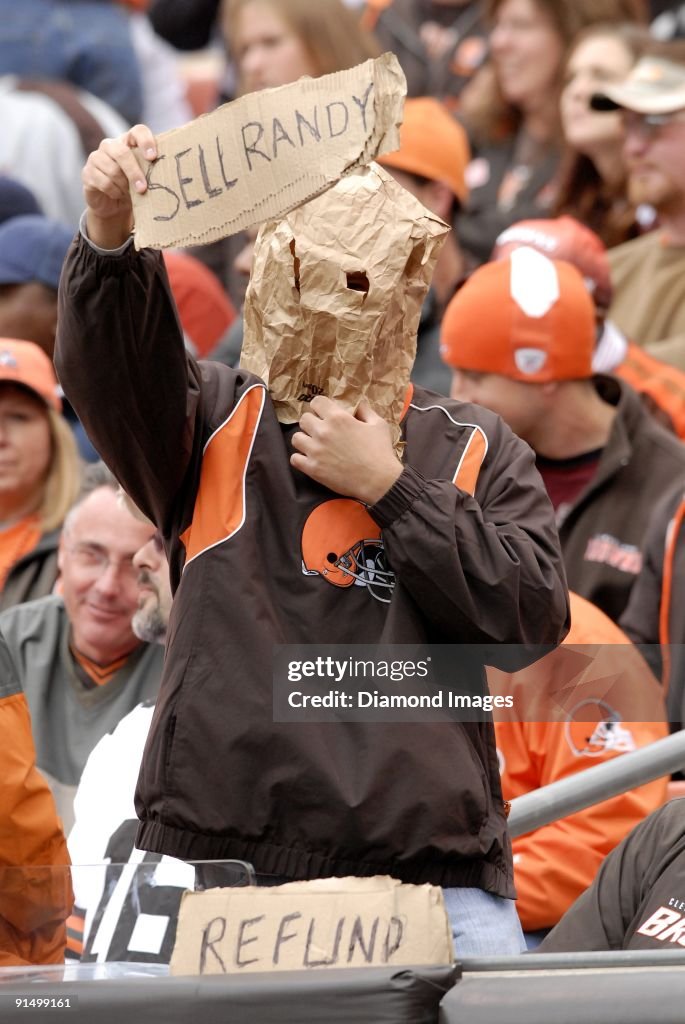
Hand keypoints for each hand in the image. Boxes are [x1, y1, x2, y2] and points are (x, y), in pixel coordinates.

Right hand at [82, 124, 157, 248]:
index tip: (152, 158)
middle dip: (134, 172)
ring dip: (124, 186)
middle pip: (122, 152)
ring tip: (128, 193)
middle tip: (143, 189)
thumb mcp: (145, 179)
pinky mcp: (88, 172)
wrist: (113, 205)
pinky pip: (103, 181)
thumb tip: (170, 173)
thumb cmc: (134, 188)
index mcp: (128, 142)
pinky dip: (113, 191)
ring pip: (112, 169)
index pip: (138, 131)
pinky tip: (117, 195)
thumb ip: (152, 171)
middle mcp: (110, 145)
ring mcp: (96, 157)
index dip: (145, 141)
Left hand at [291, 397, 402, 504]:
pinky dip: (300, 459)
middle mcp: (323, 431)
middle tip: (320, 431)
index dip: (320, 407)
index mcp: (338, 418)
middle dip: (311, 423)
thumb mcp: (378, 425)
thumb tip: (358, 404)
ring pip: (296, 438)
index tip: (324, 414)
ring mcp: (316, 450)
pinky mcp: (313, 468)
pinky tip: (310, 460)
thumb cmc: (380, 452)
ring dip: (304, 440)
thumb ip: (365, 411)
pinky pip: (294, 459)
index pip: (316, 402)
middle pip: (304, 419)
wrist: (378, 480)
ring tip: (314, 445)